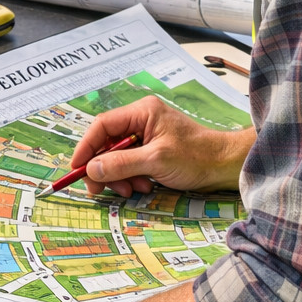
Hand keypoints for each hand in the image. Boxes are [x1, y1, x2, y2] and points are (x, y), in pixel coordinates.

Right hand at [70, 96, 254, 197]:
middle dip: (105, 168)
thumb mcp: (155, 160)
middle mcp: (141, 120)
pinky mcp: (152, 151)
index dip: (86, 147)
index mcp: (141, 112)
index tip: (76, 169)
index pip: (102, 126)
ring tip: (135, 189)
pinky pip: (130, 165)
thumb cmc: (196, 157)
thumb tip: (91, 169)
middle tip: (102, 189)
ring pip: (117, 158)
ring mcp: (147, 136)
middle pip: (107, 144)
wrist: (225, 166)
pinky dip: (132, 178)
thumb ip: (121, 163)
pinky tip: (145, 186)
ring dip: (121, 177)